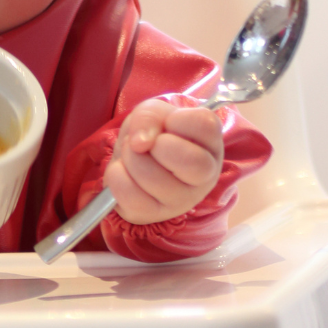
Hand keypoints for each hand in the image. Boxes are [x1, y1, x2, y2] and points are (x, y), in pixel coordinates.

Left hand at [104, 98, 223, 224]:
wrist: (138, 161)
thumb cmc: (155, 134)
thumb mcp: (155, 113)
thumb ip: (150, 115)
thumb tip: (140, 143)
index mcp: (211, 143)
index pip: (204, 125)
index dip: (177, 119)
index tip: (168, 124)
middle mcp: (205, 176)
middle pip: (190, 161)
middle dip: (156, 144)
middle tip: (149, 143)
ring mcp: (181, 201)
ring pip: (151, 177)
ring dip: (130, 157)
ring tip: (133, 155)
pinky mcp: (153, 214)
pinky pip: (129, 193)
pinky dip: (116, 175)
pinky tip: (124, 172)